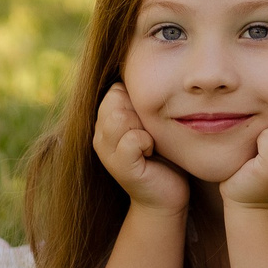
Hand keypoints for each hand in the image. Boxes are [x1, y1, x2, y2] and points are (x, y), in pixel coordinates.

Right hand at [92, 84, 188, 213]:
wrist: (167, 195)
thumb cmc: (164, 155)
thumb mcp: (151, 122)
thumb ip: (142, 101)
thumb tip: (147, 71)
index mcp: (105, 120)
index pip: (116, 88)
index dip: (137, 99)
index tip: (149, 121)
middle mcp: (100, 134)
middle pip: (116, 99)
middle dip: (140, 111)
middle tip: (151, 133)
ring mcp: (106, 151)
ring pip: (120, 116)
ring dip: (144, 127)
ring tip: (151, 143)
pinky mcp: (120, 166)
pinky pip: (132, 139)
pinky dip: (147, 143)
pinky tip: (152, 154)